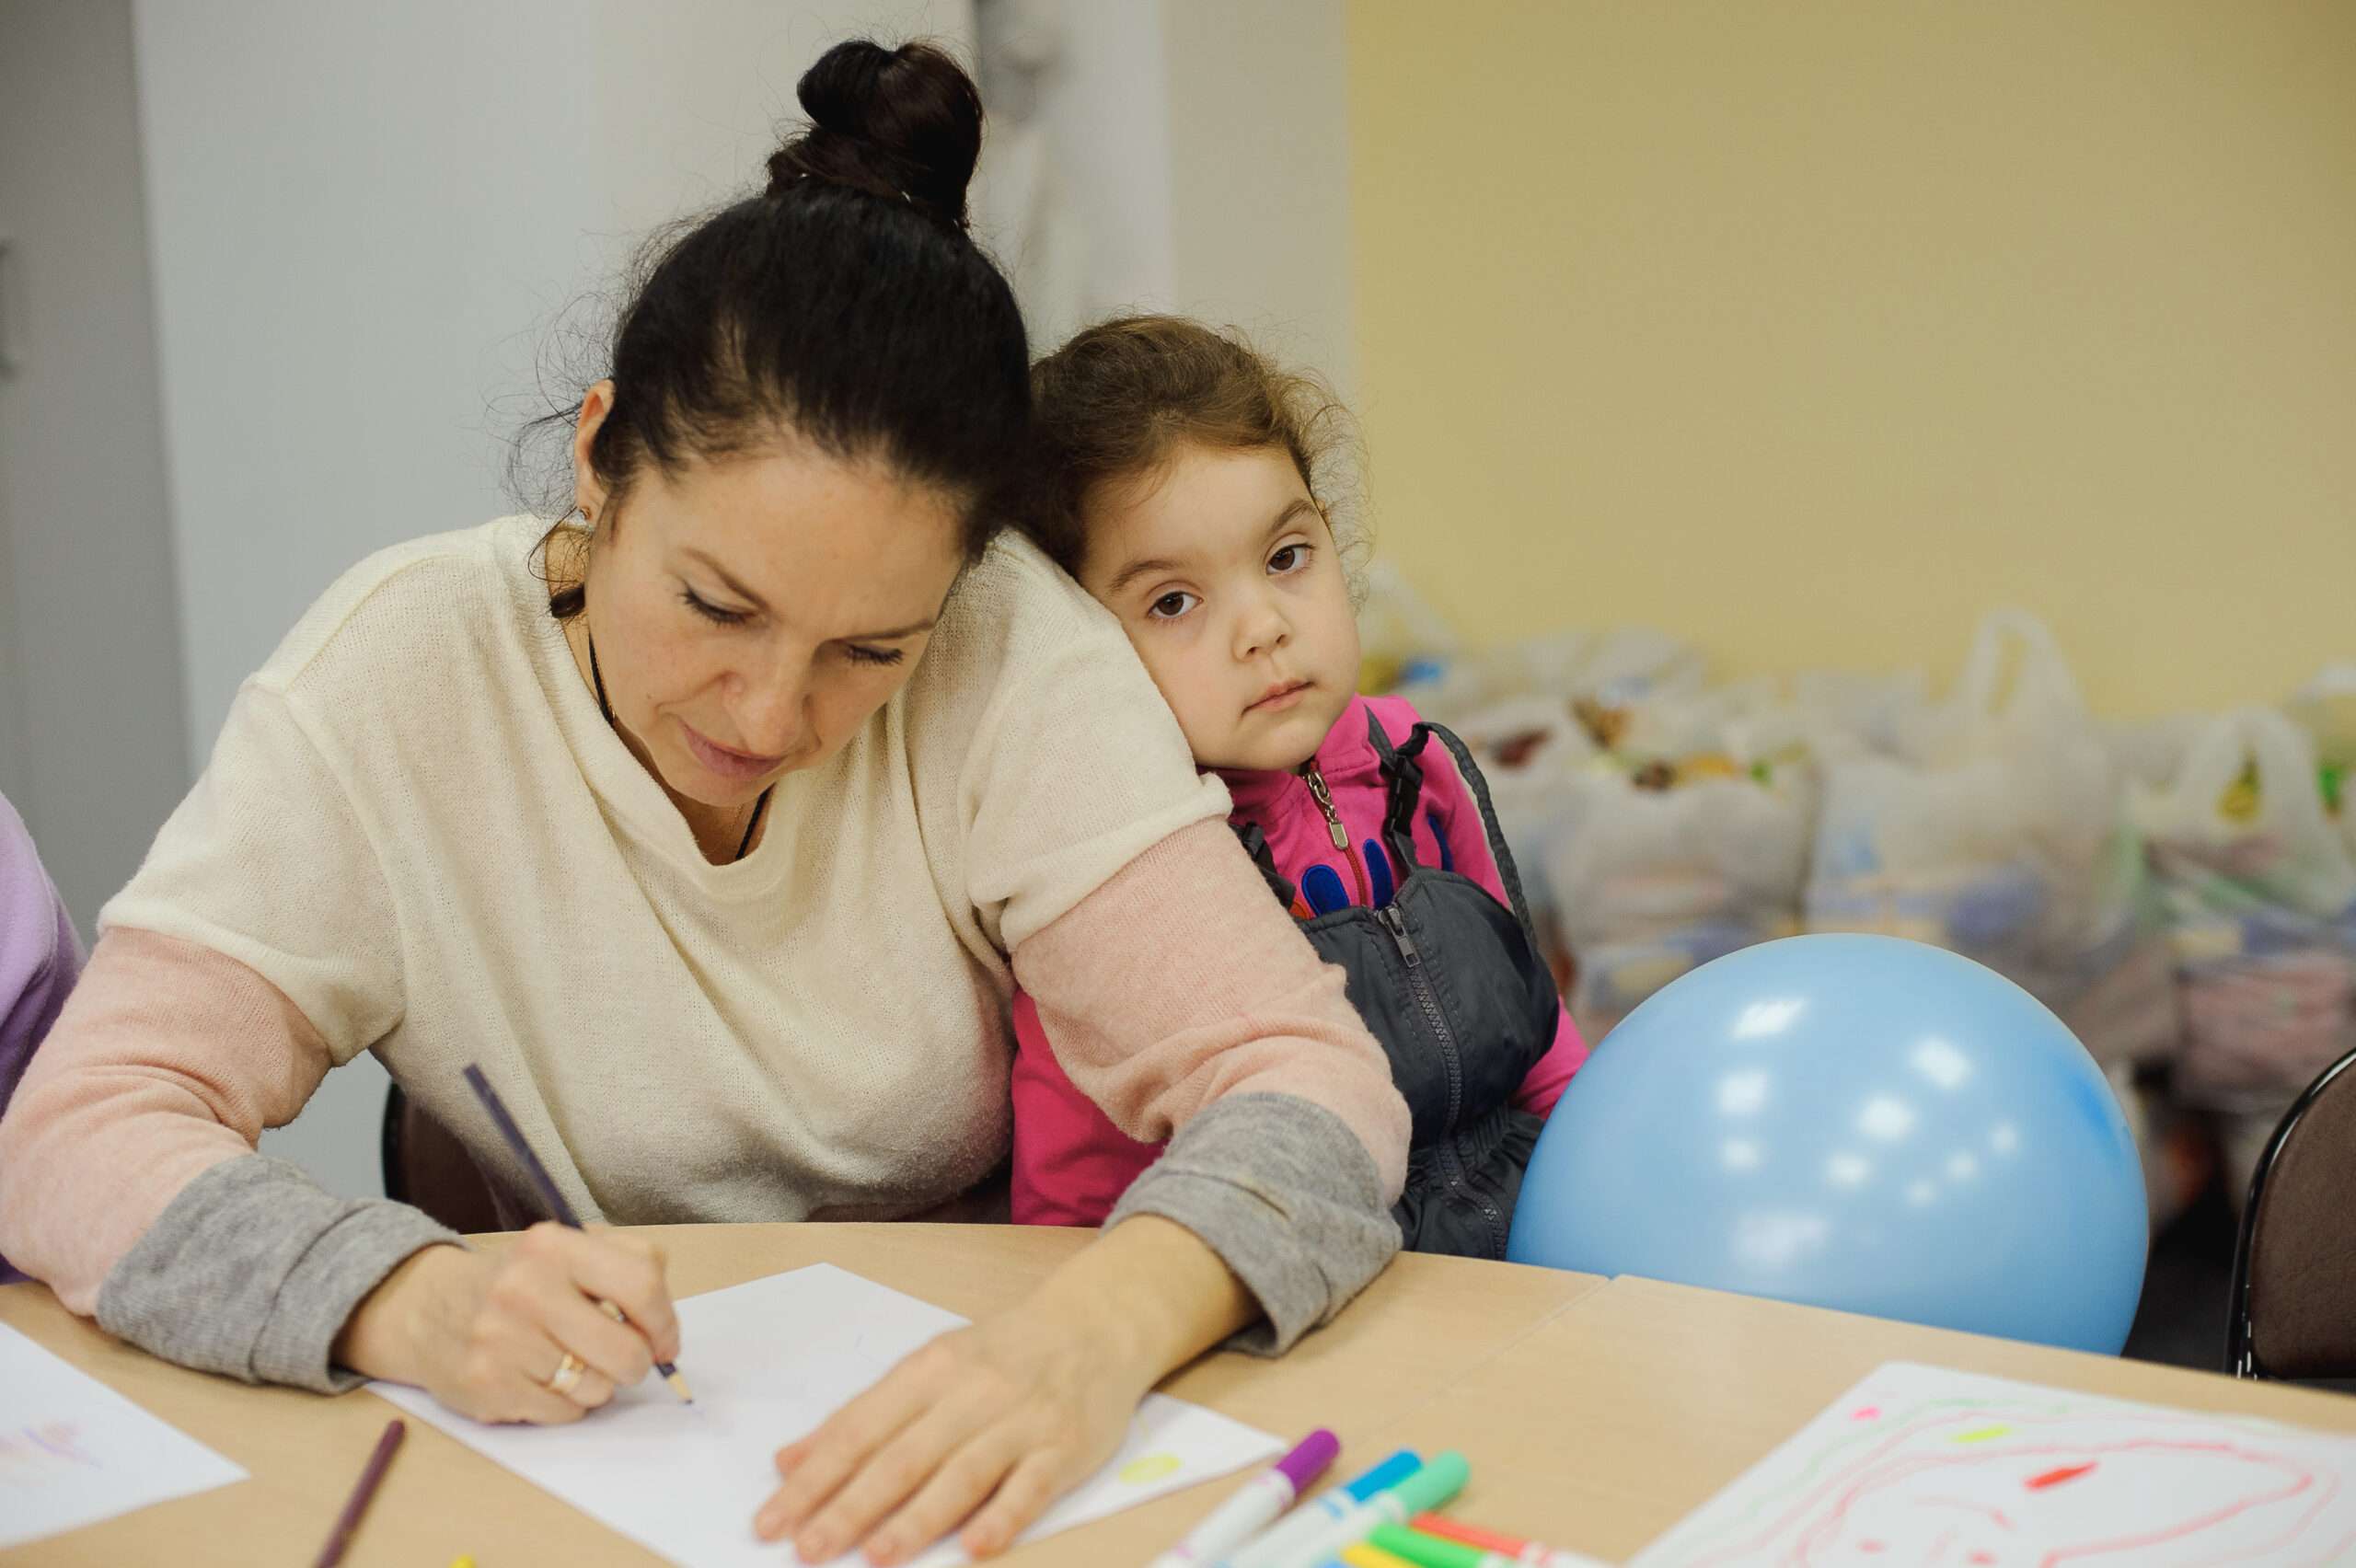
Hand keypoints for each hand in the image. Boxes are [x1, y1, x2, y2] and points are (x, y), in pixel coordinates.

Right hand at [335, 1223, 679, 1423]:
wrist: (426, 1308)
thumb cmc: (519, 1281)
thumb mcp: (568, 1249)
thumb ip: (627, 1266)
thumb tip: (664, 1331)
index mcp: (554, 1247)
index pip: (642, 1284)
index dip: (664, 1322)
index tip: (664, 1341)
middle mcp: (524, 1289)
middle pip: (625, 1349)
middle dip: (636, 1363)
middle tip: (624, 1359)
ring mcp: (501, 1340)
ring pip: (597, 1388)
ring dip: (596, 1383)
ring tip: (568, 1362)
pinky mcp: (486, 1386)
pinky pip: (563, 1413)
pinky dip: (565, 1403)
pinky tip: (541, 1379)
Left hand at [753, 1216, 1254, 1563]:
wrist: (1094, 1327)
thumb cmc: (1001, 1355)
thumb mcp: (927, 1369)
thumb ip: (862, 1417)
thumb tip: (789, 1461)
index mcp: (927, 1370)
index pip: (858, 1429)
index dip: (813, 1477)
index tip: (772, 1519)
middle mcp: (971, 1393)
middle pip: (903, 1456)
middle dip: (850, 1506)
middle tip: (807, 1548)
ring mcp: (1020, 1421)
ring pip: (962, 1473)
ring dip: (918, 1517)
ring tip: (876, 1555)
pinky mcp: (1064, 1447)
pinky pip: (1031, 1487)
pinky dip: (1003, 1517)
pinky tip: (975, 1547)